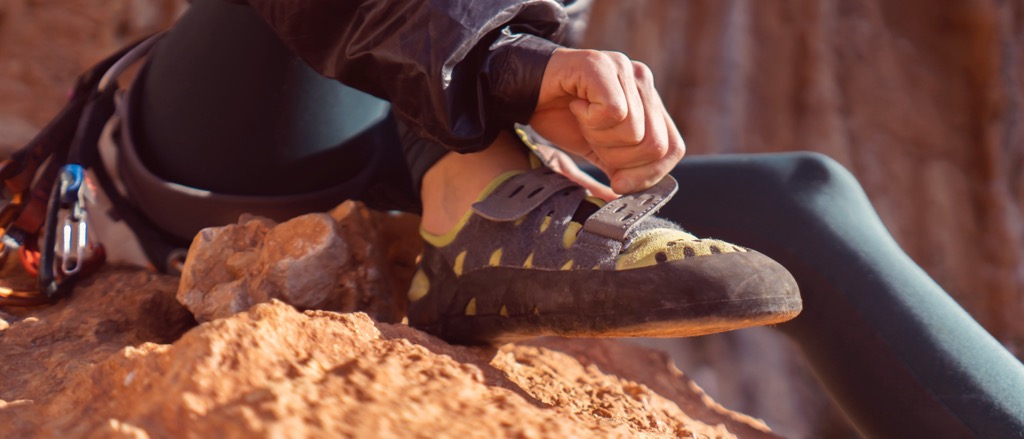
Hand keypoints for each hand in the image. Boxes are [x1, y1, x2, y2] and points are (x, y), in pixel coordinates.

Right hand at [528, 48, 684, 193]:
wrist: (523, 90)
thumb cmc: (561, 117)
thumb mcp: (599, 151)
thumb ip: (622, 168)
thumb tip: (631, 201)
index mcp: (649, 102)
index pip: (673, 148)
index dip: (648, 175)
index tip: (617, 183)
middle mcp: (643, 81)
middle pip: (655, 145)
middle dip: (619, 159)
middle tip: (593, 142)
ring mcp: (624, 69)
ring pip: (634, 131)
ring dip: (600, 138)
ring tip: (583, 120)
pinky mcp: (601, 65)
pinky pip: (614, 111)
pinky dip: (590, 121)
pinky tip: (576, 107)